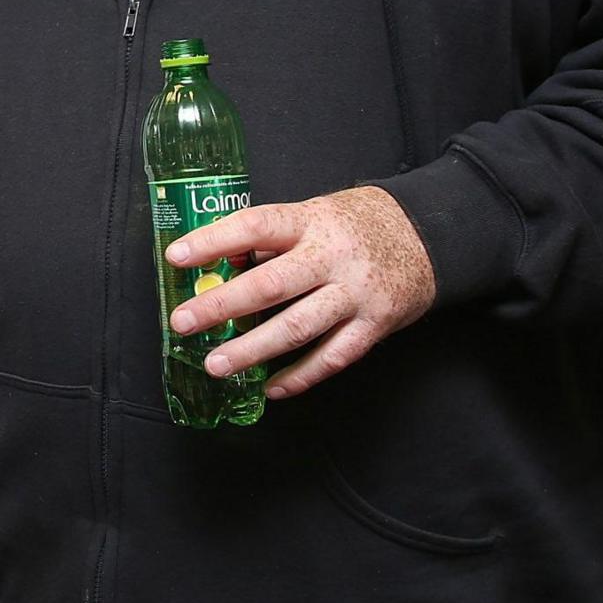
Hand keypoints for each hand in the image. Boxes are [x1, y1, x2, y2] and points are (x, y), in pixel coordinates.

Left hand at [164, 185, 435, 397]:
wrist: (426, 235)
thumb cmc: (354, 226)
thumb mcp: (314, 215)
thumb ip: (272, 241)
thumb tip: (219, 267)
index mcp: (311, 221)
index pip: (255, 226)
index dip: (214, 241)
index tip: (176, 257)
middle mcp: (332, 258)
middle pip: (271, 284)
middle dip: (222, 306)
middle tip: (184, 322)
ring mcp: (356, 294)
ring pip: (298, 328)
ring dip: (253, 350)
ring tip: (216, 364)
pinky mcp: (375, 325)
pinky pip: (332, 357)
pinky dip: (299, 376)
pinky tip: (270, 387)